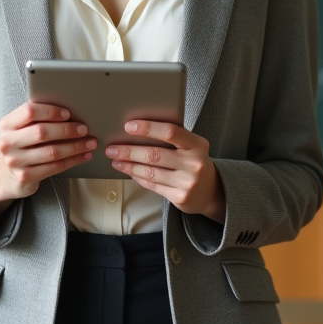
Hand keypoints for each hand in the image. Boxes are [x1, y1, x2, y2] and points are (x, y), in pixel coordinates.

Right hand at [0, 102, 95, 206]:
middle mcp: (7, 143)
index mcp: (6, 124)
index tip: (68, 113)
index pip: (29, 111)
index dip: (51, 111)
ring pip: (52, 152)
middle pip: (42, 132)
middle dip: (67, 130)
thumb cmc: (22, 145)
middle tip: (84, 129)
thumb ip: (37, 119)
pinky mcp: (24, 177)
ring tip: (90, 143)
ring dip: (75, 146)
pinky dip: (73, 160)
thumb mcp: (21, 129)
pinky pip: (55, 167)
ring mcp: (15, 161)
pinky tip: (83, 156)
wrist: (7, 175)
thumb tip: (71, 112)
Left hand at [106, 121, 225, 222]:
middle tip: (112, 148)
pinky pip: (152, 185)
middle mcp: (194, 163)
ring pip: (150, 172)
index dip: (148, 128)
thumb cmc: (193, 160)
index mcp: (197, 144)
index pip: (170, 131)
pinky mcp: (180, 197)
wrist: (210, 190)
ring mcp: (188, 182)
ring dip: (129, 165)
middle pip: (155, 155)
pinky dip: (137, 177)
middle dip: (129, 151)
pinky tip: (128, 171)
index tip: (128, 126)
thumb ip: (172, 137)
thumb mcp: (191, 145)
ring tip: (115, 160)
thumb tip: (137, 129)